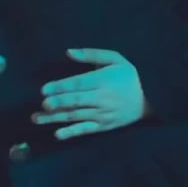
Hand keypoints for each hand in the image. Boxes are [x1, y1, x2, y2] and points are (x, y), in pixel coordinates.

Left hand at [35, 48, 149, 139]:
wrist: (150, 98)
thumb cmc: (129, 75)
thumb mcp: (115, 58)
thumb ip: (91, 54)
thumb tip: (68, 52)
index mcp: (103, 80)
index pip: (78, 84)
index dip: (60, 87)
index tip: (44, 89)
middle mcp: (102, 98)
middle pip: (76, 101)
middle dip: (58, 103)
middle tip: (42, 105)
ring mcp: (103, 114)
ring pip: (76, 116)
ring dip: (55, 118)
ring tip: (37, 118)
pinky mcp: (104, 126)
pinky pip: (85, 130)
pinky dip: (71, 133)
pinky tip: (57, 134)